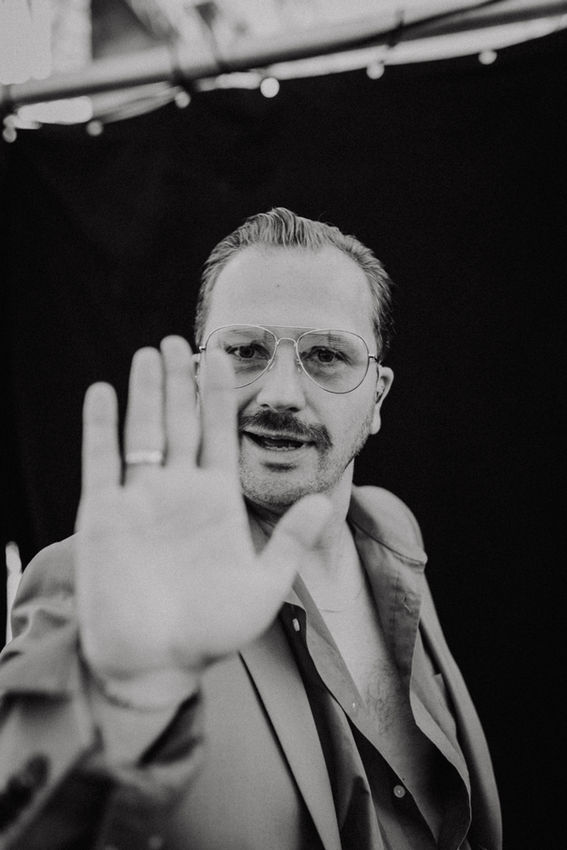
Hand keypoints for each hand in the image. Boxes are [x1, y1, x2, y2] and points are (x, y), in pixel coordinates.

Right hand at [75, 336, 330, 697]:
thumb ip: (290, 541)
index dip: (221, 395)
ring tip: (150, 353)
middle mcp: (178, 492)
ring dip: (146, 393)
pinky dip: (101, 426)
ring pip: (144, 432)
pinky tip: (104, 392)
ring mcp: (140, 500)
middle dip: (180, 381)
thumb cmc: (212, 632)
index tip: (225, 357)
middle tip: (181, 340)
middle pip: (180, 423)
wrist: (158, 665)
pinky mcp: (104, 514)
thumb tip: (325, 502)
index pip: (220, 434)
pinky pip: (101, 461)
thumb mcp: (264, 586)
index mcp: (216, 502)